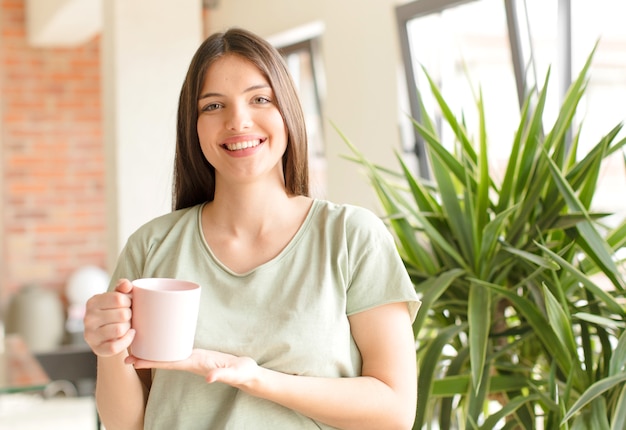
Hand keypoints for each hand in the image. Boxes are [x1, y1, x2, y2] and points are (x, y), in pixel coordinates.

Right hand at [83, 279, 134, 356]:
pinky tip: (129, 334)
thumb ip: (123, 287)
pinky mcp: (97, 349)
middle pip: (122, 314)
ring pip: (119, 330)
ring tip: (126, 325)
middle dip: (129, 315)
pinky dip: (127, 340)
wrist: (110, 336)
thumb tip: (126, 285)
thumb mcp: (118, 298)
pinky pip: (116, 346)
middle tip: (127, 317)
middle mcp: (88, 318)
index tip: (128, 304)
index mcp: (93, 302)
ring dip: (128, 327)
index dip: (129, 301)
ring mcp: (90, 335)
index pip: (118, 298)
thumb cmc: (116, 312)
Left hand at [126, 349, 259, 388]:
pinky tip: (160, 337)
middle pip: (163, 358)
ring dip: (152, 350)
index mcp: (196, 364)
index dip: (150, 361)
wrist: (248, 373)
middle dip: (145, 357)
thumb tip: (208, 379)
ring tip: (136, 343)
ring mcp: (194, 357)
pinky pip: (178, 348)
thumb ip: (222, 375)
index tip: (132, 360)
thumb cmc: (241, 373)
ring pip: (169, 353)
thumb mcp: (234, 373)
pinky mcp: (199, 352)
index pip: (168, 362)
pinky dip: (166, 343)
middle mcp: (191, 361)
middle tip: (124, 353)